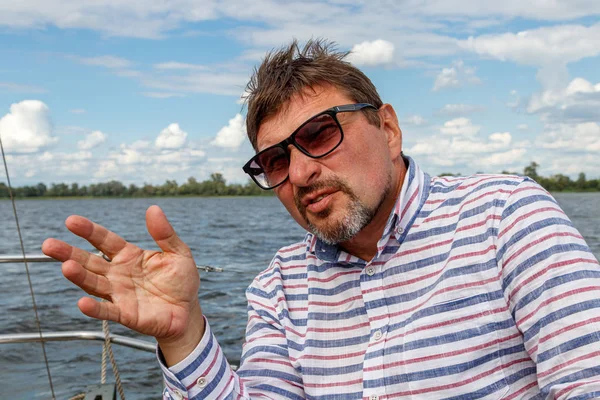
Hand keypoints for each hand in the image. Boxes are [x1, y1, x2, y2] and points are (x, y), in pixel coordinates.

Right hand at [42, 205, 203, 362]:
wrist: (188, 312)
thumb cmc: (181, 281)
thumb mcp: (178, 254)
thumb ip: (164, 234)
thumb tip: (153, 208)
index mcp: (129, 256)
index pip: (105, 241)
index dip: (89, 231)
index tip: (71, 221)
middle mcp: (118, 273)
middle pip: (90, 261)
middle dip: (69, 253)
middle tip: (49, 244)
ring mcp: (119, 294)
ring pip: (94, 284)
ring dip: (79, 276)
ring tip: (66, 267)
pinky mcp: (125, 314)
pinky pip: (107, 310)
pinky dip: (95, 308)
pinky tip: (82, 303)